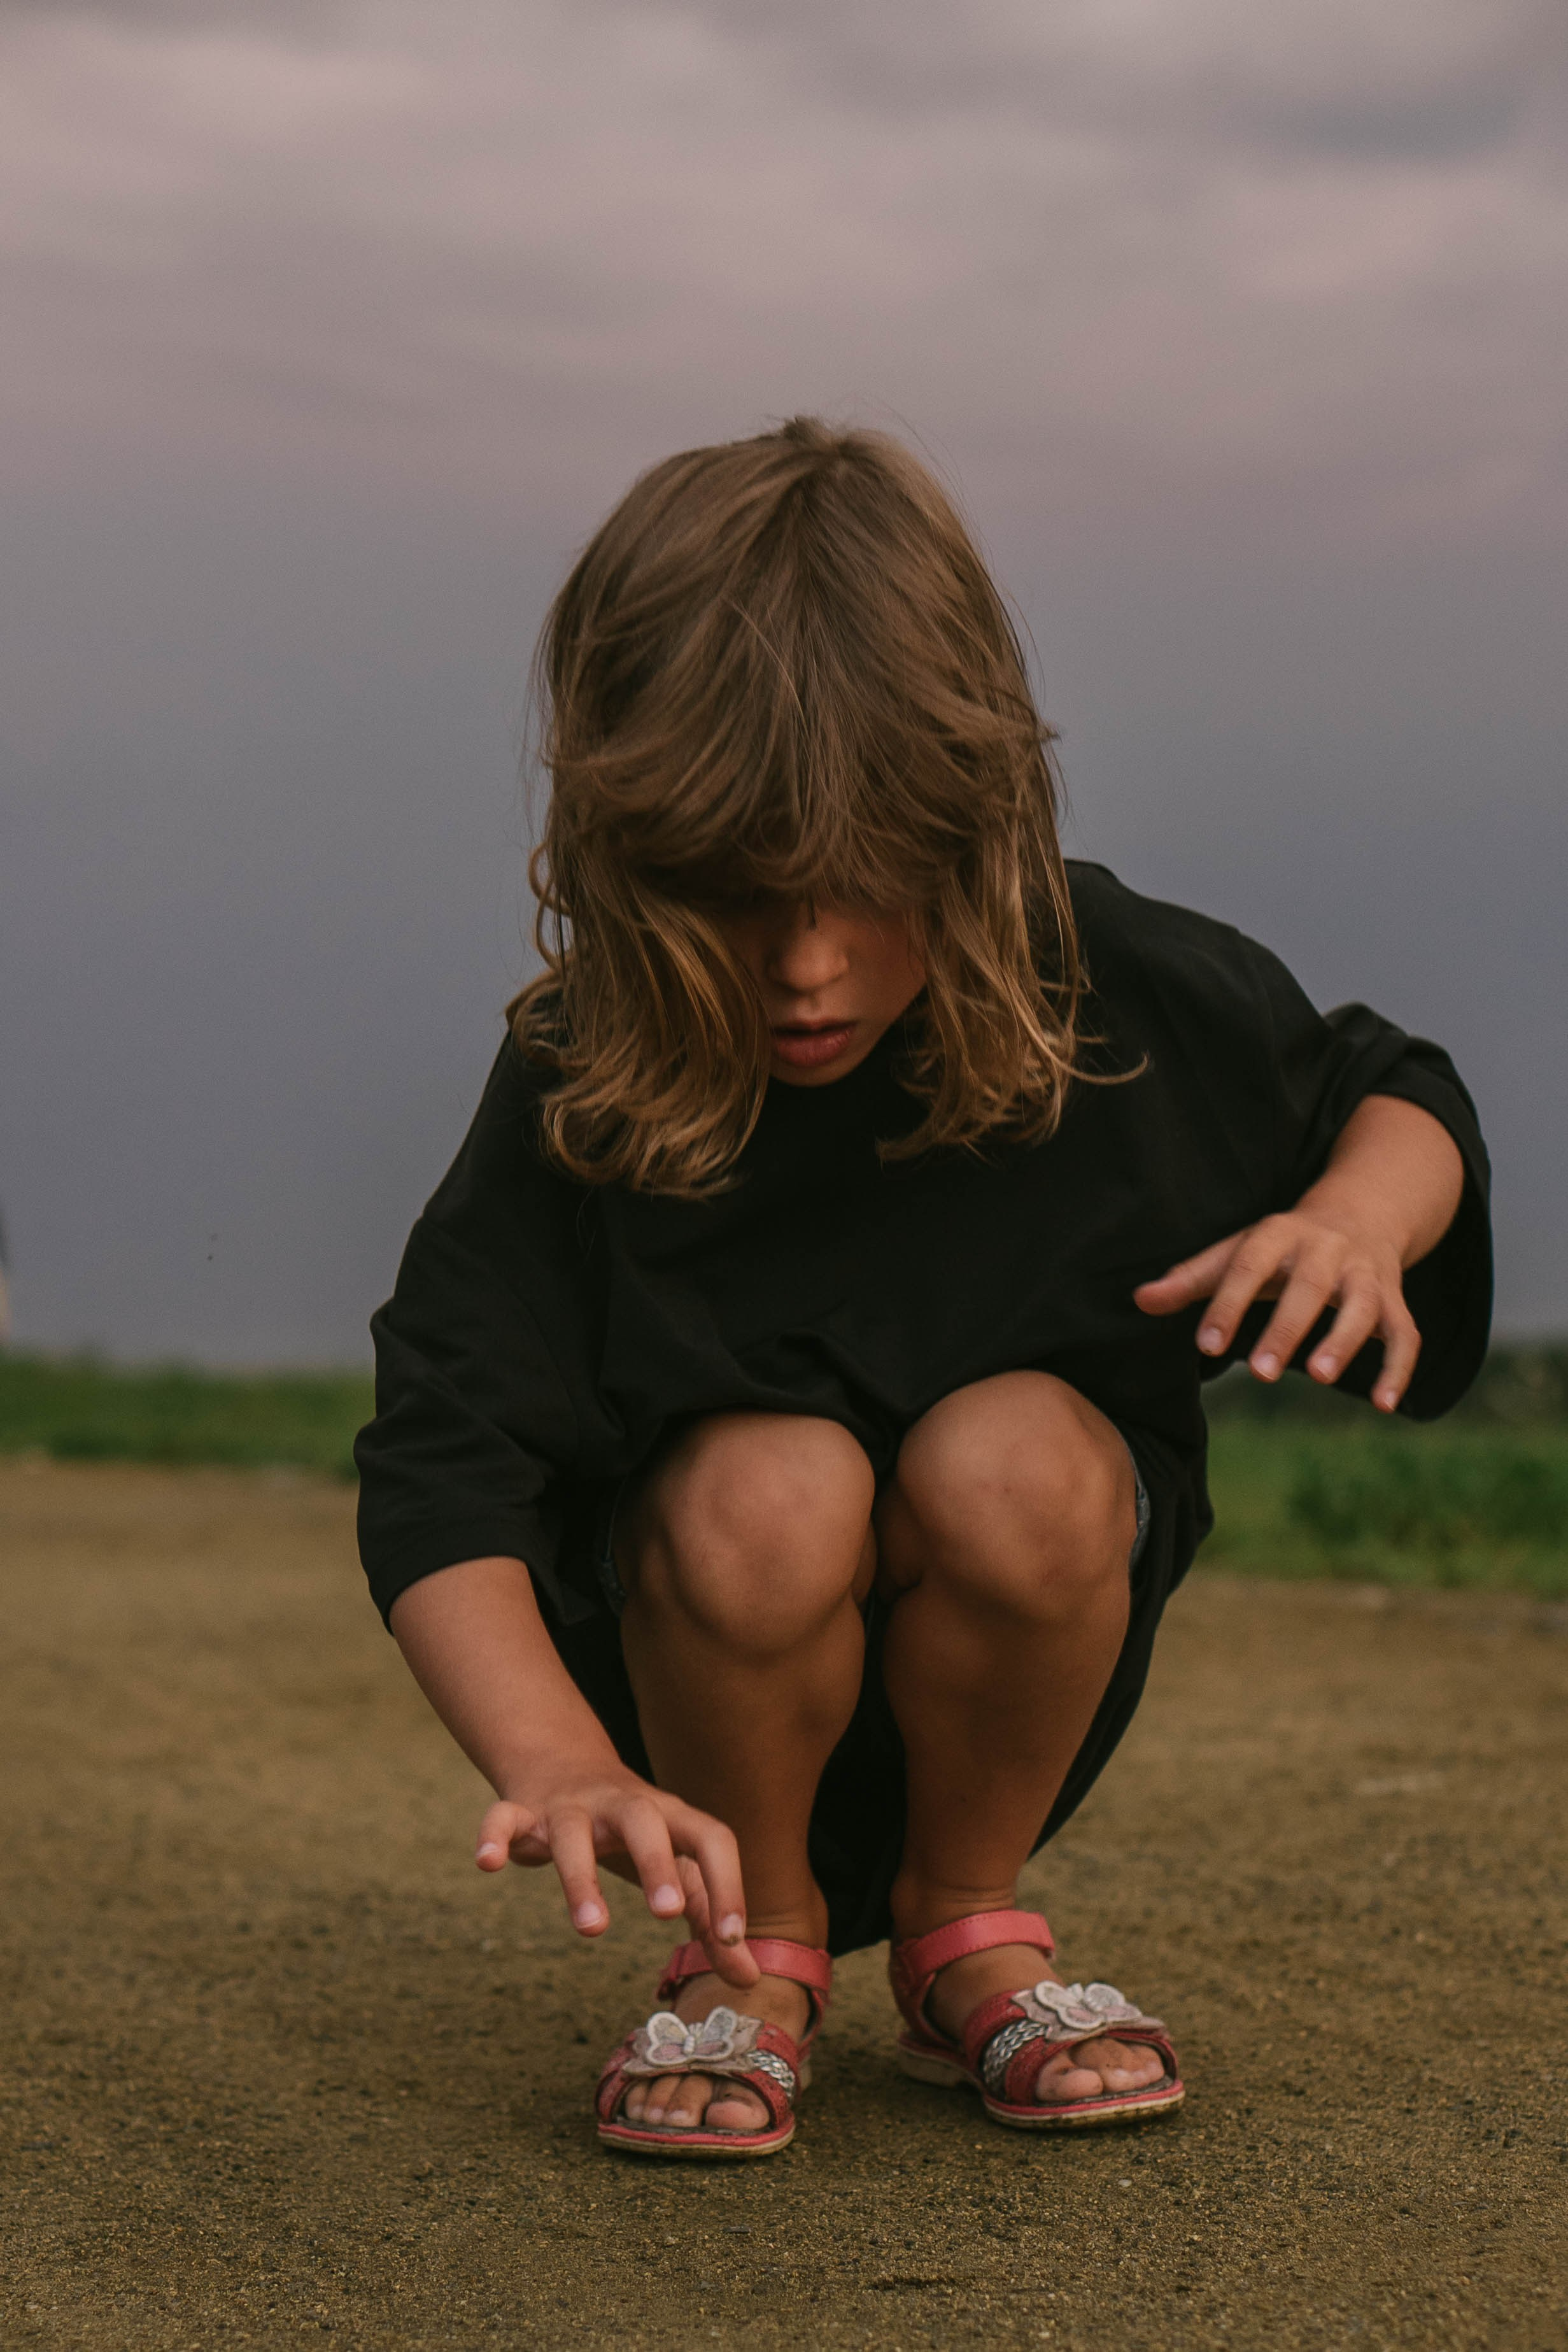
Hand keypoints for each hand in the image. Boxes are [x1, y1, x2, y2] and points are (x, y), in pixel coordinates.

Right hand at [473, 1755, 760, 1990]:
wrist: (565, 1762)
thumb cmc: (636, 1832)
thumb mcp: (676, 1865)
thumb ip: (709, 1919)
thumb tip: (751, 1979)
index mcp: (670, 1816)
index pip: (710, 1837)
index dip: (727, 1884)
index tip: (731, 1937)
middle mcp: (622, 1804)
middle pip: (644, 1822)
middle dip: (657, 1864)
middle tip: (668, 1913)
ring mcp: (570, 1806)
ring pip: (573, 1832)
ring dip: (581, 1877)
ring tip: (592, 1928)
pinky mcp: (523, 1812)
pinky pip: (503, 1817)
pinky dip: (494, 1836)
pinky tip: (487, 1863)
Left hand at [1133, 1207, 1418, 1411]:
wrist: (1360, 1213)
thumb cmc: (1282, 1246)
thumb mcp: (1237, 1250)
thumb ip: (1191, 1278)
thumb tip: (1139, 1300)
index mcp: (1279, 1234)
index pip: (1249, 1264)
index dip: (1227, 1303)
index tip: (1205, 1344)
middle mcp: (1326, 1250)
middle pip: (1308, 1286)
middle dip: (1285, 1328)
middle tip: (1258, 1371)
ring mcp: (1365, 1275)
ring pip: (1361, 1307)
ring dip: (1344, 1341)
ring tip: (1320, 1376)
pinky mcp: (1394, 1299)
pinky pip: (1405, 1334)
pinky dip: (1399, 1369)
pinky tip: (1385, 1405)